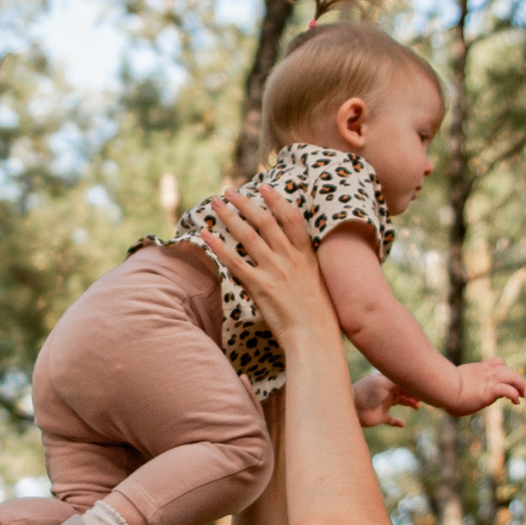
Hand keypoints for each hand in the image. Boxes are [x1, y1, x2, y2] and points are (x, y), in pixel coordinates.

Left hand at [206, 185, 330, 340]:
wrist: (315, 337)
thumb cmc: (319, 316)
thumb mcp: (318, 283)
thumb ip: (305, 266)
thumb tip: (292, 256)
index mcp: (307, 256)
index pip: (291, 218)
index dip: (276, 200)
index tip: (264, 187)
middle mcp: (290, 258)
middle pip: (265, 221)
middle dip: (246, 203)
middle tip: (229, 191)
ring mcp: (275, 271)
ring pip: (248, 236)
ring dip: (230, 216)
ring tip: (215, 203)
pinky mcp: (260, 286)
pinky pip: (235, 261)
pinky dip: (218, 246)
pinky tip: (206, 234)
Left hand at [353, 372, 416, 427]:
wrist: (352, 407)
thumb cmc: (367, 392)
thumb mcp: (383, 382)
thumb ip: (398, 381)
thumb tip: (411, 381)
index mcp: (386, 382)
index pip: (402, 381)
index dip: (412, 384)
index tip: (421, 387)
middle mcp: (385, 392)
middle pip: (404, 391)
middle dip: (413, 393)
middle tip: (422, 397)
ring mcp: (383, 404)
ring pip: (400, 402)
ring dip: (410, 403)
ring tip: (416, 406)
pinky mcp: (381, 417)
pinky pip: (391, 420)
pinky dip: (397, 422)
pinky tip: (403, 424)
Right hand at [440, 358, 525, 416]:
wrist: (442, 388)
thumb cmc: (440, 390)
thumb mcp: (448, 385)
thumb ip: (451, 388)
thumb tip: (436, 394)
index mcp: (477, 370)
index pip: (496, 363)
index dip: (502, 370)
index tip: (504, 380)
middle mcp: (485, 373)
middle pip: (507, 369)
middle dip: (516, 378)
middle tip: (521, 390)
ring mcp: (489, 381)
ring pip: (512, 377)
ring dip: (520, 385)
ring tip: (522, 394)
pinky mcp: (490, 391)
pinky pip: (508, 390)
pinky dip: (515, 394)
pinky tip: (516, 401)